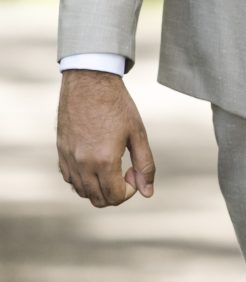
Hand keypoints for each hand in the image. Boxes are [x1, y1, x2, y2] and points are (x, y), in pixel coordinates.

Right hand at [57, 71, 156, 205]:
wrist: (89, 82)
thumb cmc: (117, 105)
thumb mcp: (138, 134)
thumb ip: (145, 165)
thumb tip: (148, 192)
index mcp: (104, 160)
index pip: (115, 197)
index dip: (130, 191)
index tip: (134, 173)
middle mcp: (82, 163)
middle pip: (98, 199)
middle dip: (115, 194)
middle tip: (125, 173)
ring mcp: (68, 158)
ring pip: (82, 192)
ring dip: (99, 188)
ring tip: (111, 168)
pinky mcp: (60, 151)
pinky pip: (69, 178)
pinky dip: (83, 180)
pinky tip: (95, 164)